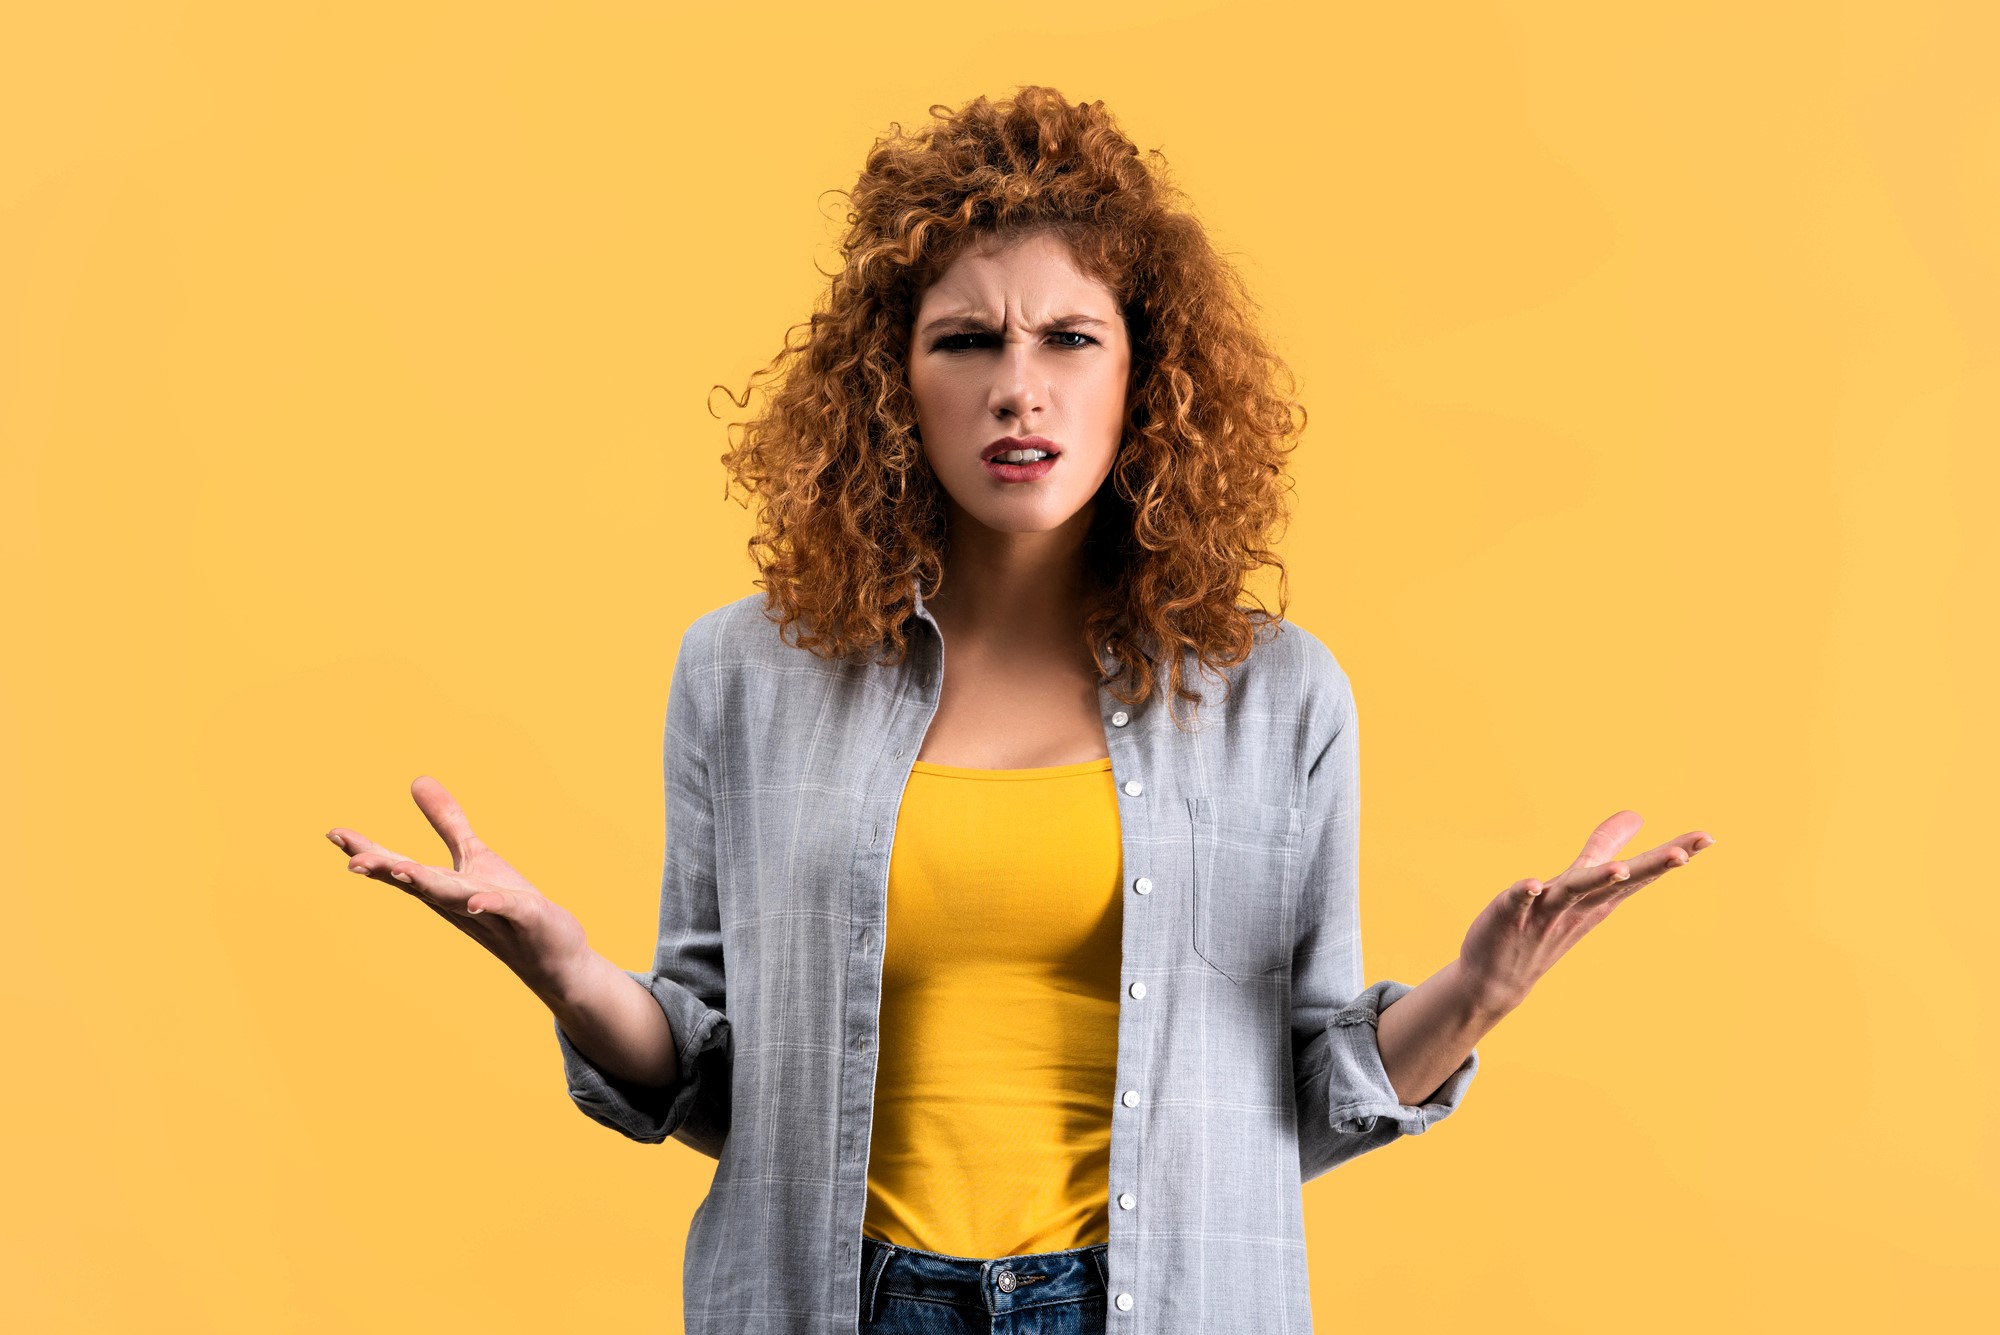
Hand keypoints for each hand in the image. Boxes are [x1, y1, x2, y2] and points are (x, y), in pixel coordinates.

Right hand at [326, 775, 594, 997]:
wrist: (550, 954)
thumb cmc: (507, 905)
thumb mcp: (474, 856)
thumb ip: (446, 822)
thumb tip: (417, 779)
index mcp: (441, 886)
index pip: (398, 866)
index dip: (368, 851)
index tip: (334, 833)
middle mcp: (457, 901)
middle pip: (417, 883)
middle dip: (387, 870)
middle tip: (353, 862)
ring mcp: (489, 912)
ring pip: (452, 896)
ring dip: (428, 885)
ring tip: (403, 871)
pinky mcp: (524, 916)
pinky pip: (502, 908)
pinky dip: (487, 904)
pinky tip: (475, 902)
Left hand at [1456, 811, 1715, 1014]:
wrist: (1499, 977)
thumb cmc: (1546, 923)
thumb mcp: (1580, 881)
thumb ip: (1604, 847)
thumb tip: (1635, 814)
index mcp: (1598, 895)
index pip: (1639, 872)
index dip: (1671, 854)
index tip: (1708, 837)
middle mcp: (1578, 904)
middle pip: (1617, 883)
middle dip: (1648, 868)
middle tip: (1683, 855)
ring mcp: (1544, 912)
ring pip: (1573, 892)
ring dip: (1596, 881)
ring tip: (1620, 870)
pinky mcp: (1508, 916)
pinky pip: (1516, 902)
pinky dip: (1523, 892)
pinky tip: (1530, 882)